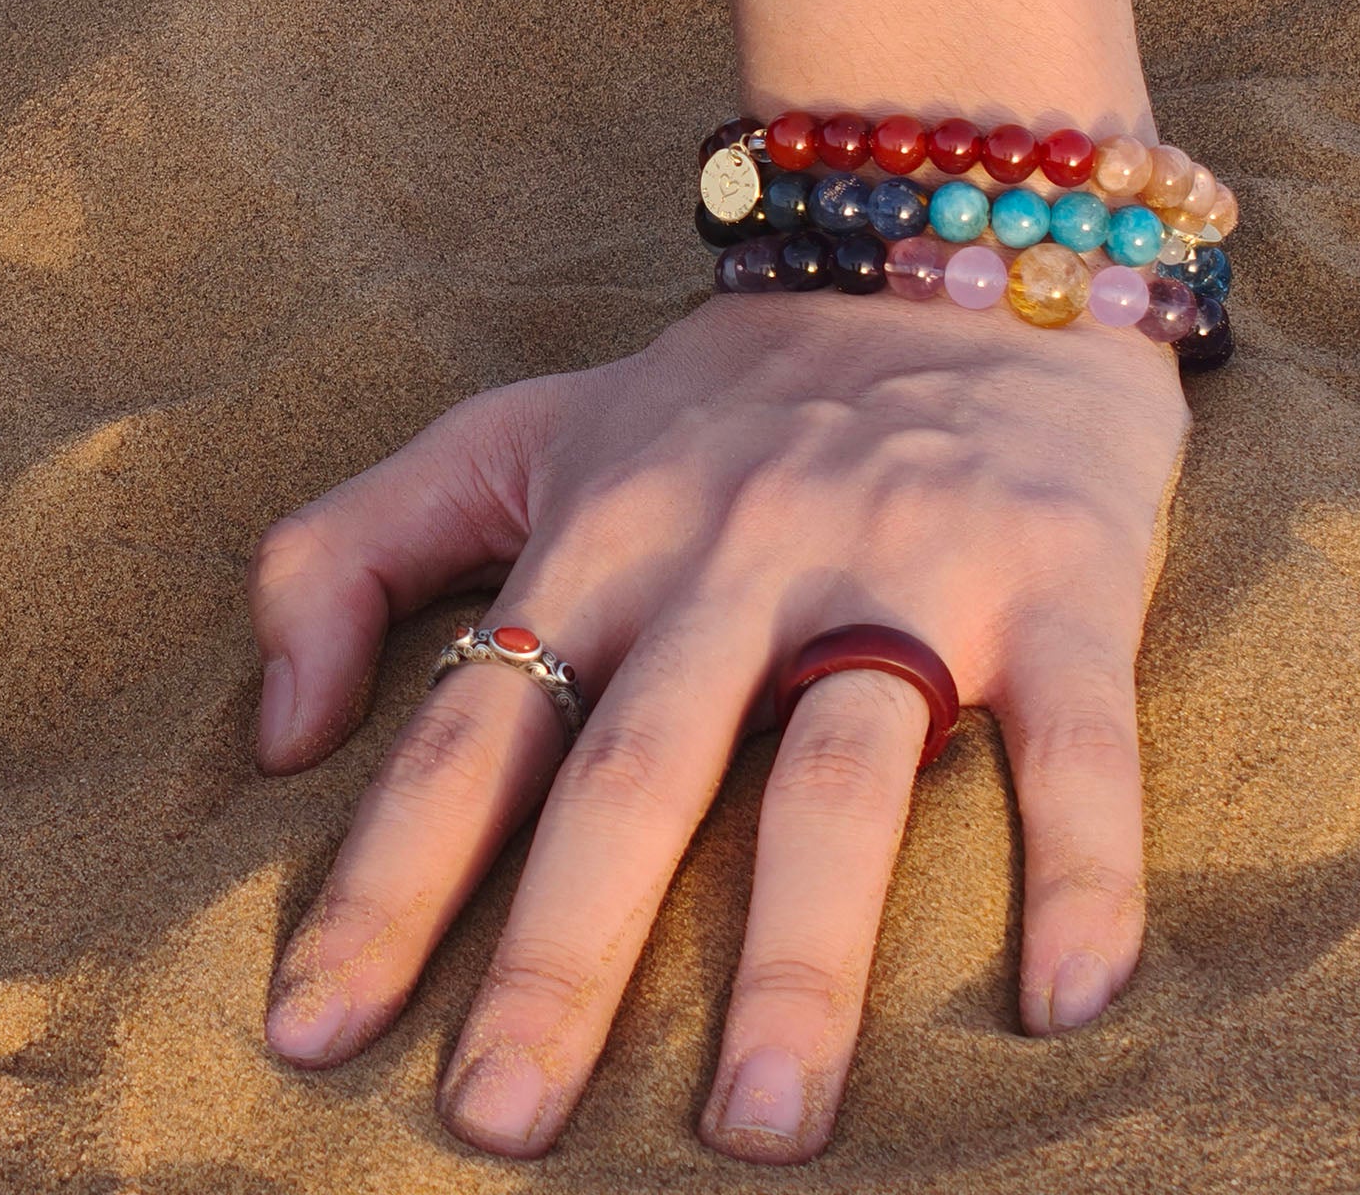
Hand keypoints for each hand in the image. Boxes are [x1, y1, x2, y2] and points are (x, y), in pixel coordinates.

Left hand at [249, 288, 1188, 1163]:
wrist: (942, 251)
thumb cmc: (723, 388)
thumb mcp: (519, 429)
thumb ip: (357, 545)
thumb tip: (280, 737)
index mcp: (606, 529)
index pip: (477, 724)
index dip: (389, 877)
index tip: (316, 1032)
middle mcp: (739, 554)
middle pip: (639, 770)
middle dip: (562, 952)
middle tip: (501, 1123)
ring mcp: (904, 563)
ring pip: (841, 770)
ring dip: (802, 953)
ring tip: (761, 1125)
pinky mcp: (1055, 574)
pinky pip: (1075, 736)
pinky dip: (1079, 862)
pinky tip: (1065, 1002)